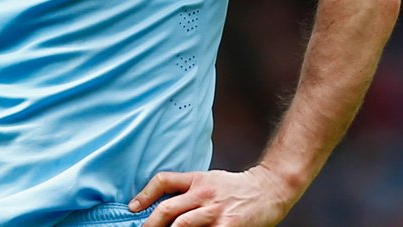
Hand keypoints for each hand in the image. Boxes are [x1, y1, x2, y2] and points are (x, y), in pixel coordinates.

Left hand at [129, 166, 292, 225]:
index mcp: (198, 180)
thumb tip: (165, 209)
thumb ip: (191, 191)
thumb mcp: (212, 180)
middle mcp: (205, 193)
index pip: (165, 181)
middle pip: (168, 208)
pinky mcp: (229, 225)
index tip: (132, 208)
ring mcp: (216, 210)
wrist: (270, 188)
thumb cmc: (238, 189)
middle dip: (150, 224)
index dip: (145, 194)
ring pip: (182, 224)